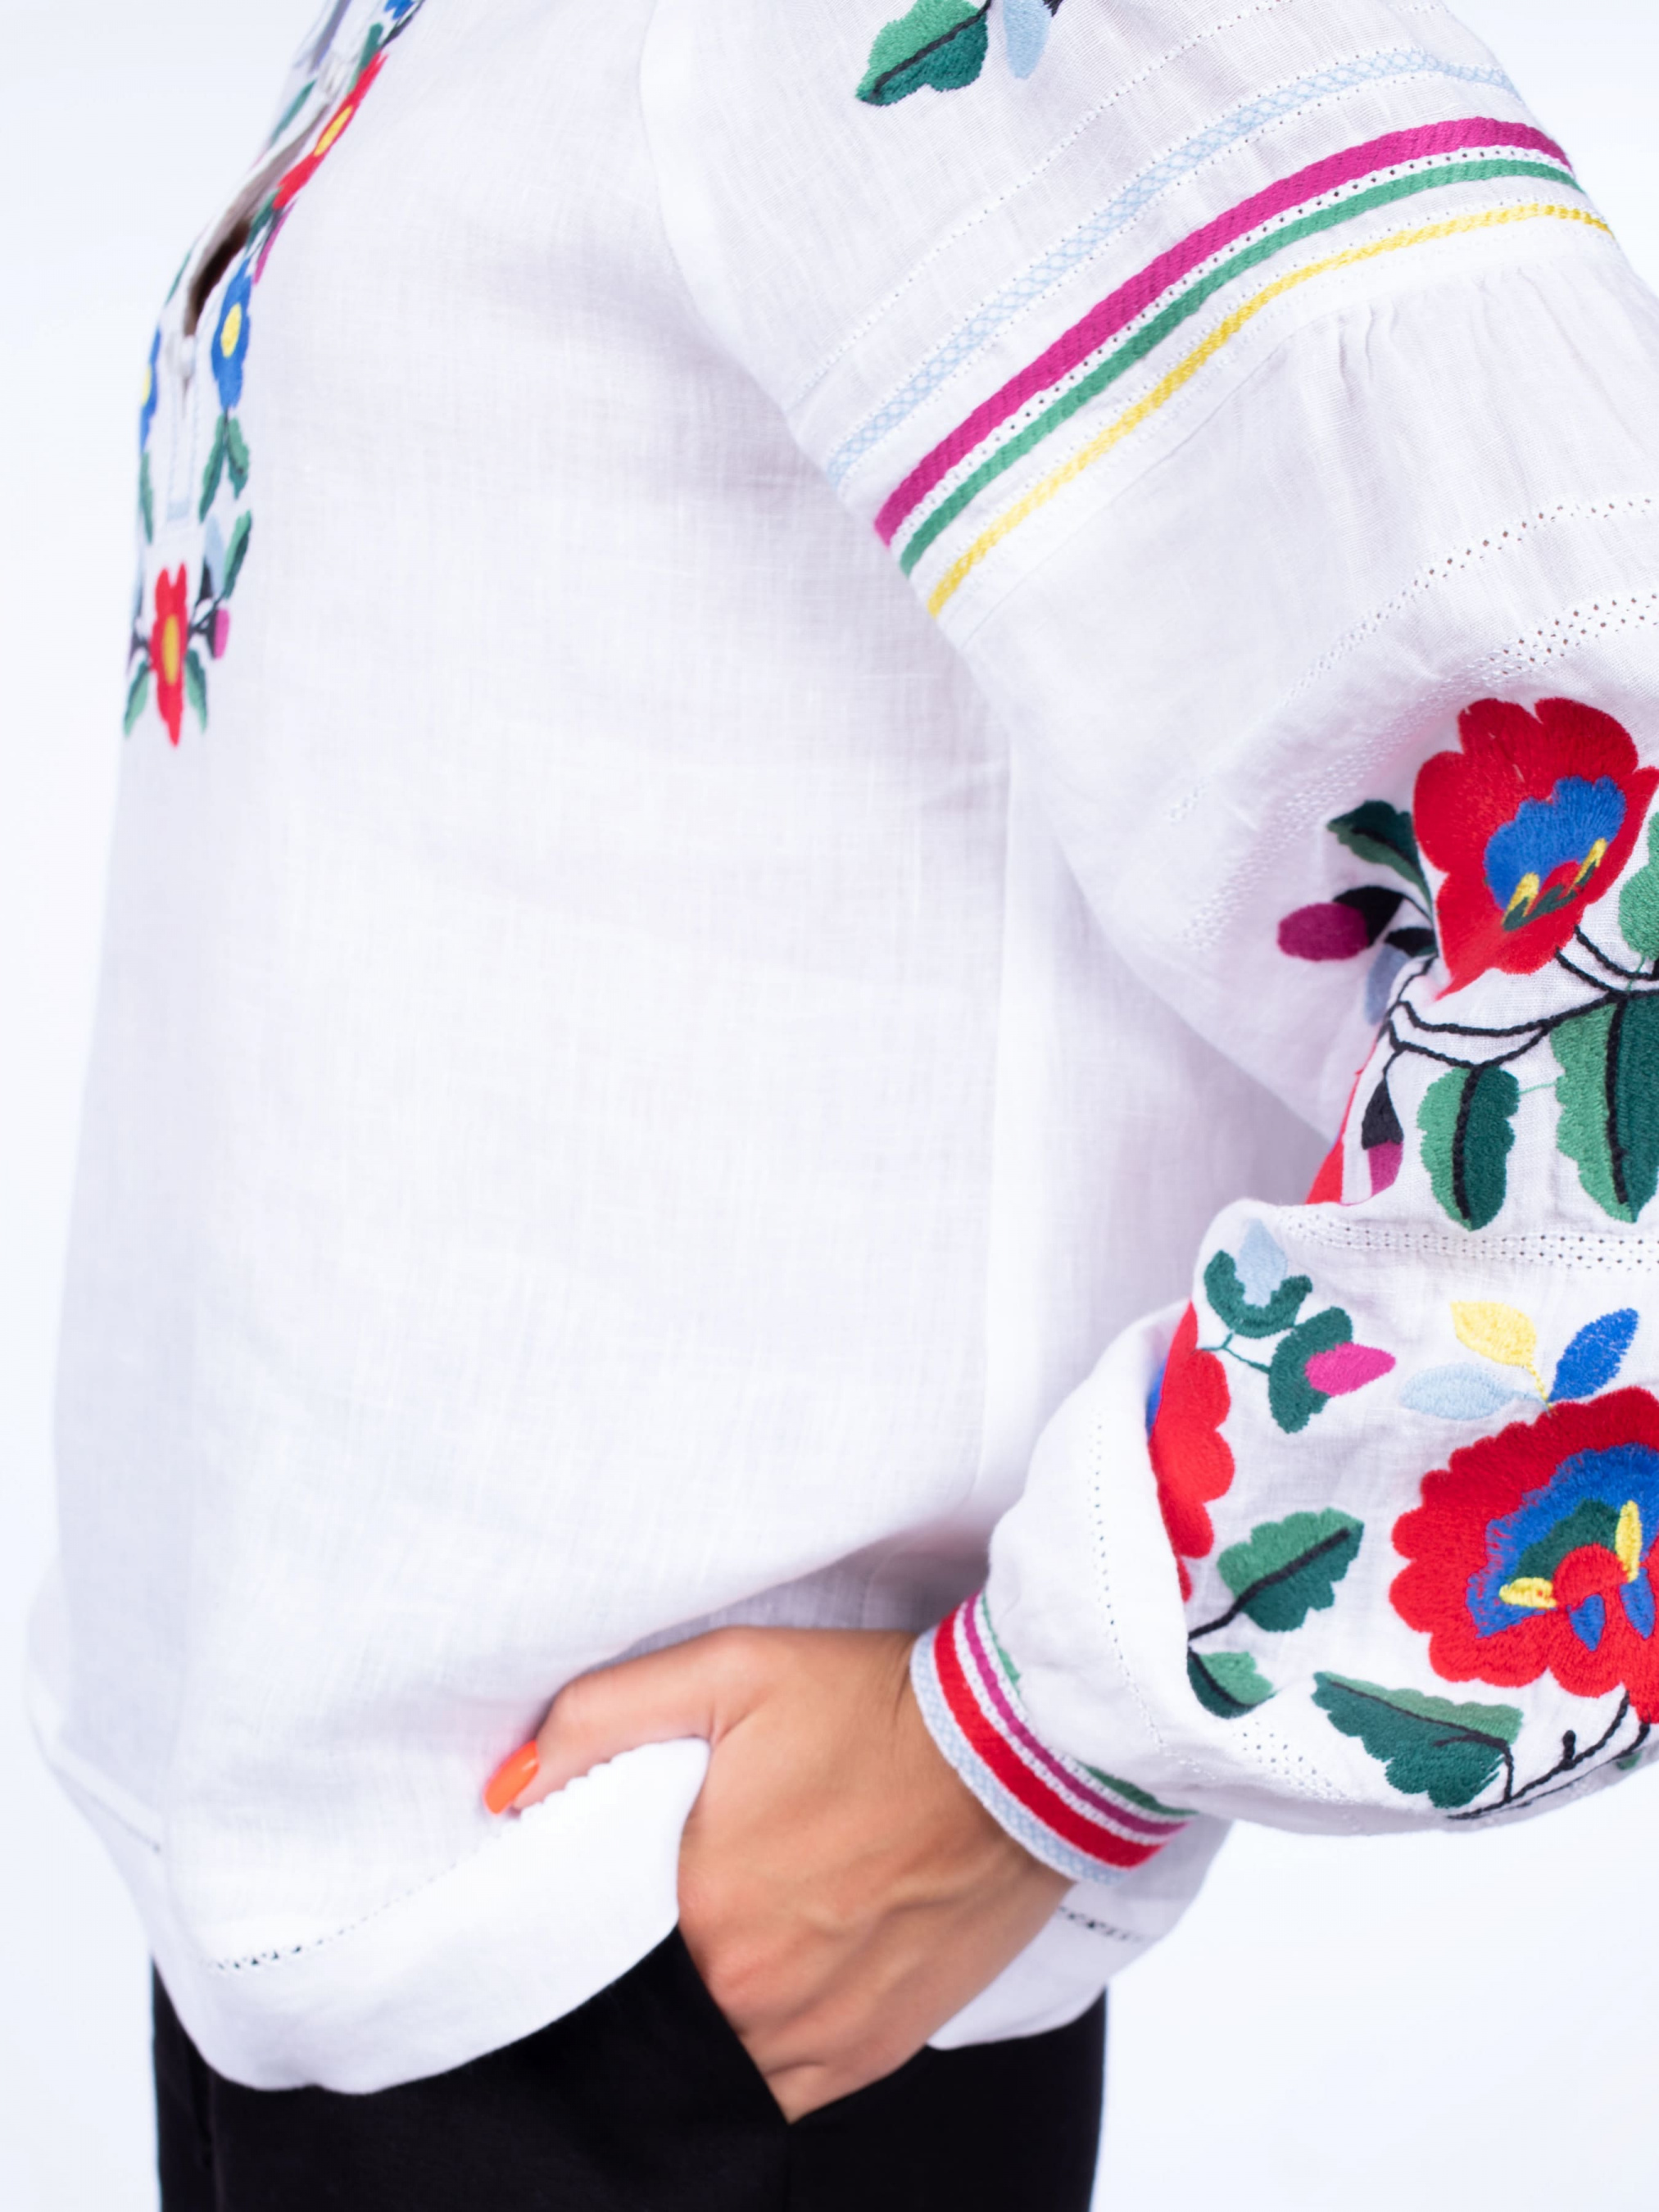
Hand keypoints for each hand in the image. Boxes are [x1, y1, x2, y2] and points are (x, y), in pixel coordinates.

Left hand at [487, 1626, 1067, 2117]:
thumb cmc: (875, 1707)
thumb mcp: (730, 1669)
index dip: (583, 1929)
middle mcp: (753, 2002)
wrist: (1019, 1753)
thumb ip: (603, 1718)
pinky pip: (782, 2091)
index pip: (592, 1959)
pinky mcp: (875, 2052)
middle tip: (665, 1907)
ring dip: (700, 2018)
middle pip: (652, 2015)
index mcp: (702, 1916)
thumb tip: (509, 1788)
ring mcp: (819, 2040)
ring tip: (719, 1942)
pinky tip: (764, 1986)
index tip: (597, 1892)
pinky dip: (759, 2053)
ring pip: (712, 2066)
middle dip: (641, 1973)